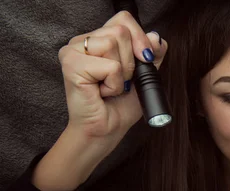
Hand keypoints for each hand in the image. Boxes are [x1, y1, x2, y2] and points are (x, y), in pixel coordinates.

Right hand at [33, 11, 167, 190]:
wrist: (107, 129)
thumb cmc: (121, 105)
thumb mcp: (145, 75)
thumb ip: (153, 54)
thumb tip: (156, 37)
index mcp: (99, 39)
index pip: (123, 18)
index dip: (140, 37)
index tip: (144, 59)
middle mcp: (83, 41)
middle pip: (121, 30)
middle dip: (131, 61)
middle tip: (120, 81)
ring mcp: (73, 50)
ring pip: (115, 43)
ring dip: (122, 73)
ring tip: (110, 86)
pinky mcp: (71, 63)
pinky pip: (110, 66)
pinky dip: (114, 84)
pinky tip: (101, 92)